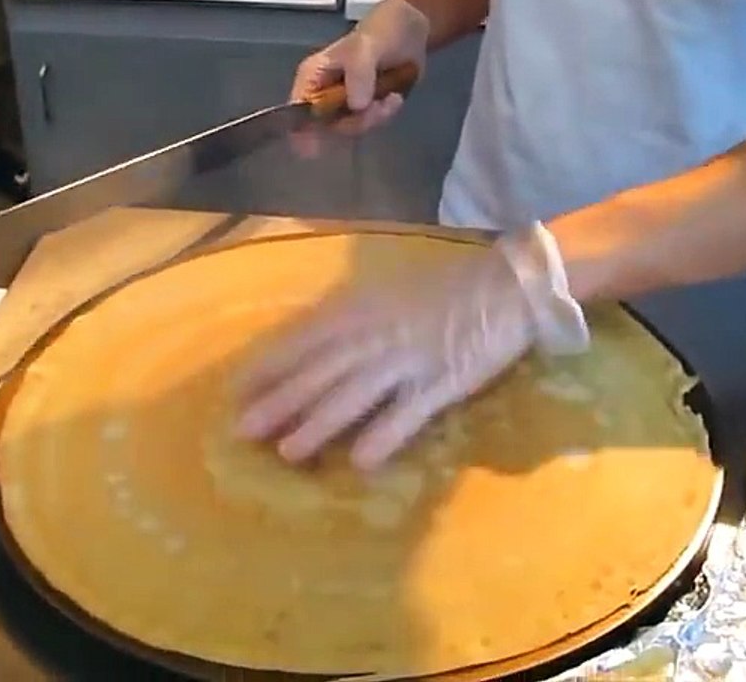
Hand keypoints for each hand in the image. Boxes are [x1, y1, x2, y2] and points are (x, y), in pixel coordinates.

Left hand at [238, 226, 590, 470]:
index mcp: (361, 309)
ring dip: (318, 423)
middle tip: (243, 430)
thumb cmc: (446, 289)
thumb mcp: (388, 295)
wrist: (508, 284)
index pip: (304, 339)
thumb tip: (313, 346)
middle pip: (320, 371)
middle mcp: (376, 334)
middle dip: (280, 401)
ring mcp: (409, 359)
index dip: (270, 366)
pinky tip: (361, 461)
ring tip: (287, 452)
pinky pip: (408, 412)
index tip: (236, 391)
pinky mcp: (443, 382)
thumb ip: (352, 320)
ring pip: (354, 394)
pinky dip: (384, 435)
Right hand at [291, 0, 429, 156]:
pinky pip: (370, 125)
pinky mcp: (366, 111)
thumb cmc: (379, 33)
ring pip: (352, 129)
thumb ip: (358, 75)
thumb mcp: (365, 49)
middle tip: (377, 106)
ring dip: (375, 118)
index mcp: (312, 79)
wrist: (410, 31)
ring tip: (391, 98)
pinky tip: (395, 98)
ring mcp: (345, 105)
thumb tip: (356, 106)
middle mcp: (324, 96)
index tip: (316, 147)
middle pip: (328, 128)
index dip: (302, 132)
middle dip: (355, 123)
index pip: (296, 113)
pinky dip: (385, 115)